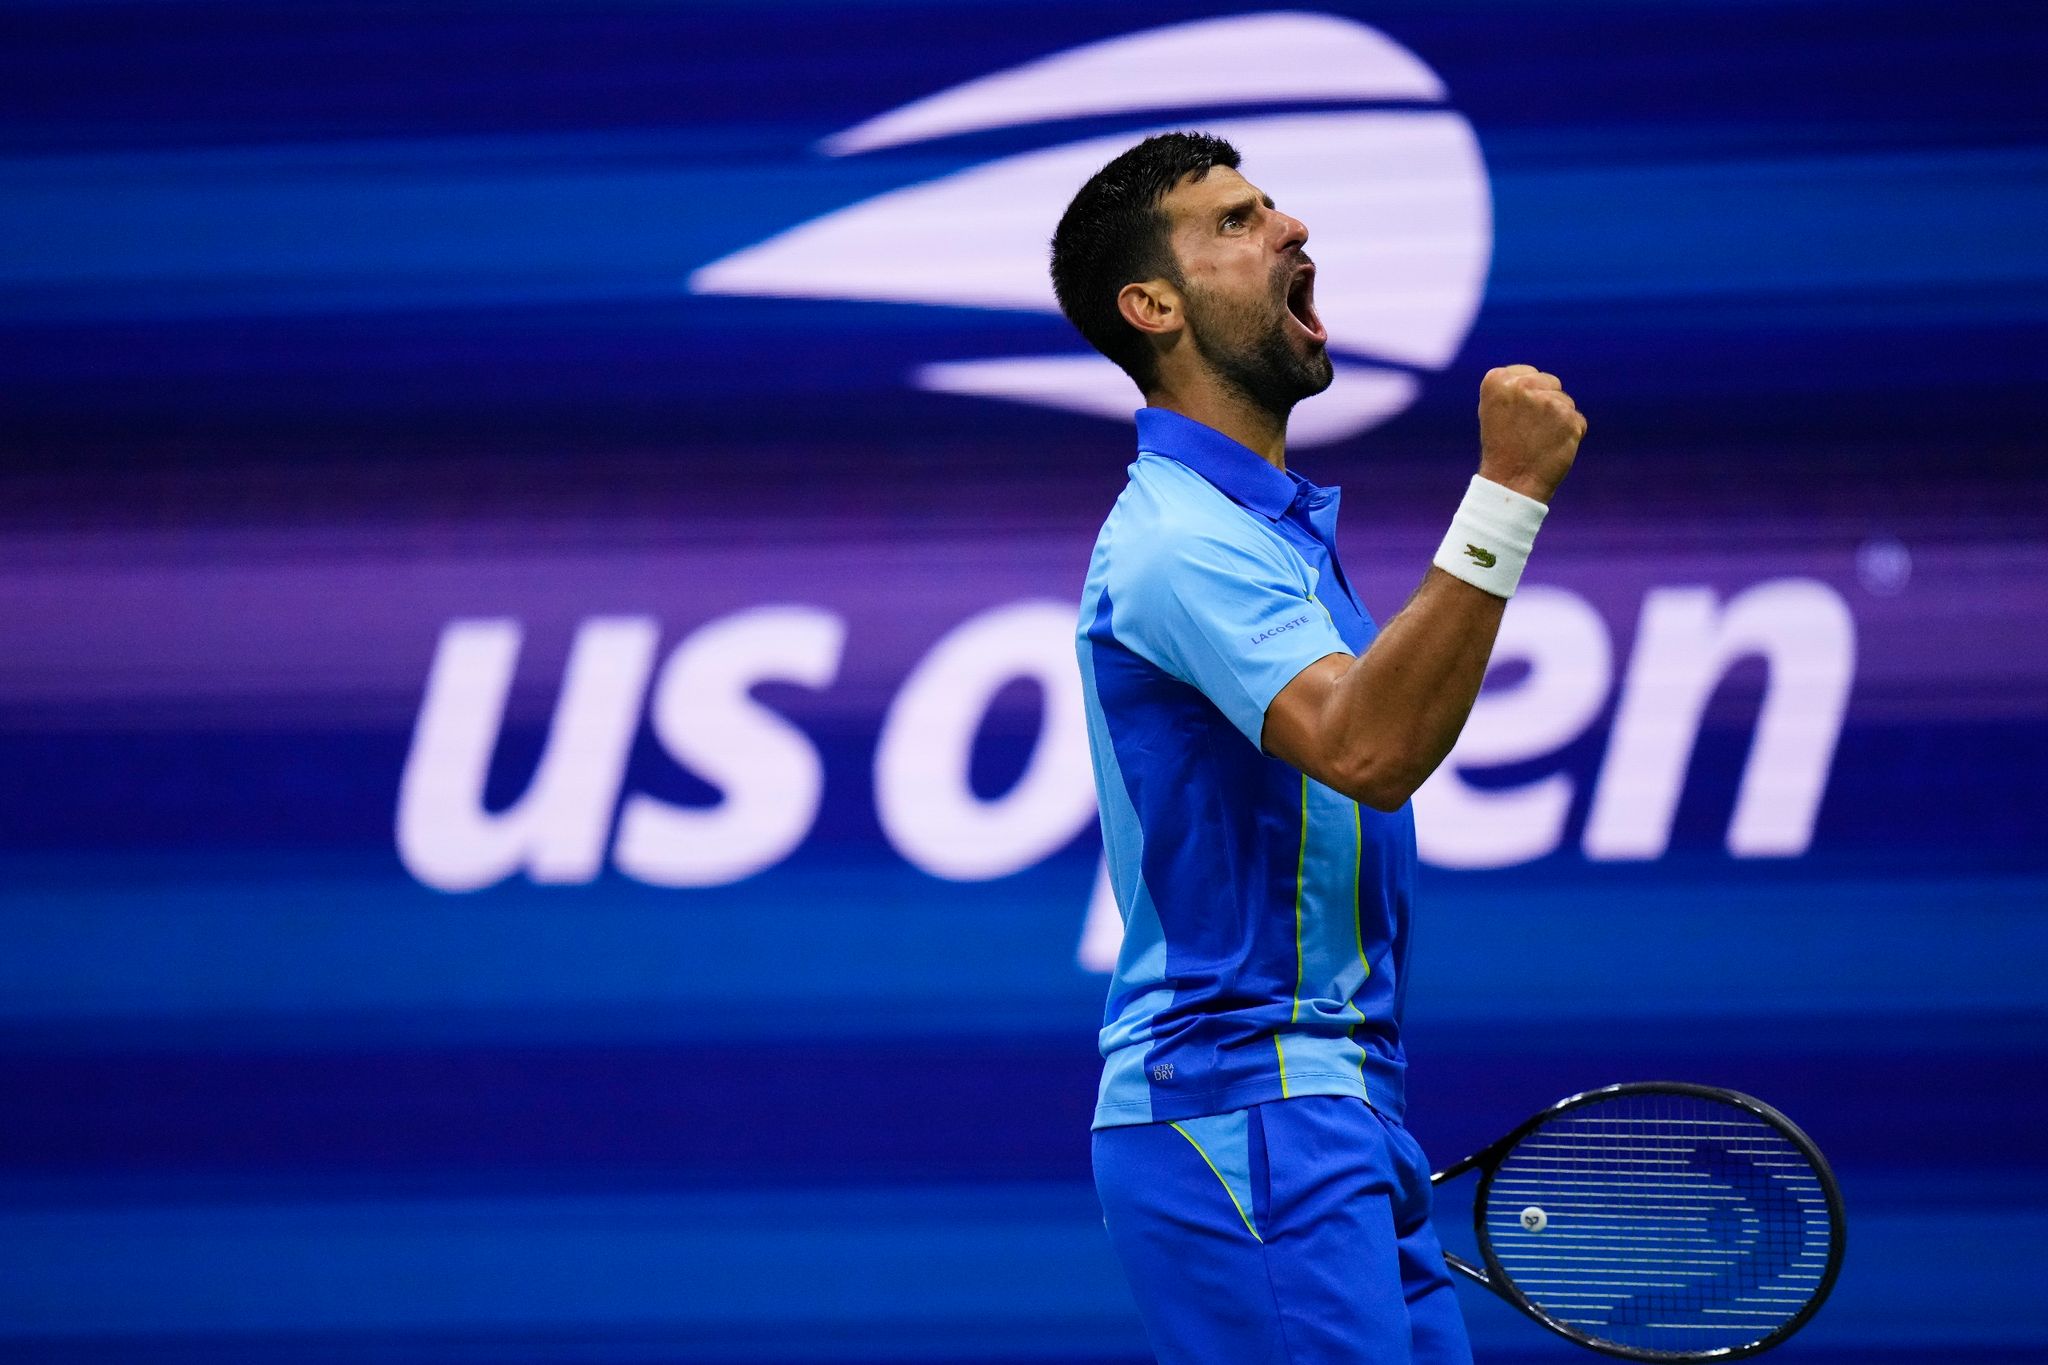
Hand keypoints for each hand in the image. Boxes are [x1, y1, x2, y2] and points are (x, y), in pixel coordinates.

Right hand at [1476, 365, 1586, 503]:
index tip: (1515, 417)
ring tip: (1538, 440)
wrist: (1510, 483)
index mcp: (1497, 380)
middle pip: (1549, 382)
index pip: (1527, 373)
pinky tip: (1552, 447)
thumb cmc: (1501, 448)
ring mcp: (1547, 401)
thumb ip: (1514, 388)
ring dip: (1558, 419)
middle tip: (1528, 430)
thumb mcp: (1494, 409)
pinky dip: (1570, 434)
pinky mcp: (1568, 417)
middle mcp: (1522, 385)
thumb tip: (1541, 379)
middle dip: (1544, 403)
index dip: (1526, 396)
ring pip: (1565, 401)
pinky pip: (1578, 420)